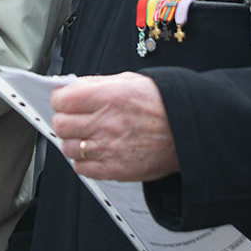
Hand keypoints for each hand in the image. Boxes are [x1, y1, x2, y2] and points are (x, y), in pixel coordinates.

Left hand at [50, 73, 179, 181]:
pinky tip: (94, 152)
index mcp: (109, 97)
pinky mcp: (116, 170)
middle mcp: (107, 123)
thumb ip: (98, 83)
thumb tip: (72, 86)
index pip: (62, 100)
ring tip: (88, 136)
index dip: (61, 99)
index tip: (66, 101)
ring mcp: (110, 149)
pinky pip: (81, 169)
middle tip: (76, 119)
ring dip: (73, 142)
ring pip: (67, 148)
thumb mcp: (131, 81)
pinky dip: (83, 162)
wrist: (190, 131)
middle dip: (65, 120)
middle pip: (61, 124)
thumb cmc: (163, 105)